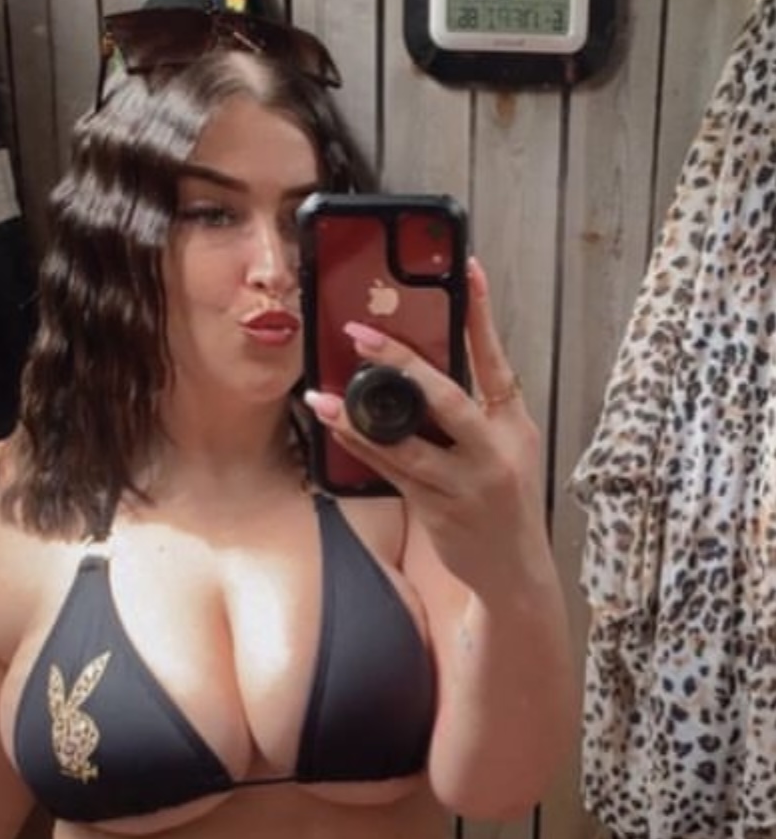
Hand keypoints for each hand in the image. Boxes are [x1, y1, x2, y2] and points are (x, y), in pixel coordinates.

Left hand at [303, 256, 545, 590]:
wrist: (515, 568)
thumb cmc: (506, 500)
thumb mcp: (508, 446)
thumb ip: (476, 410)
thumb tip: (424, 366)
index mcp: (514, 423)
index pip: (497, 360)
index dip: (481, 314)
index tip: (468, 269)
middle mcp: (493, 451)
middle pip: (447, 398)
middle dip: (402, 363)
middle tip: (361, 335)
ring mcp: (465, 483)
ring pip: (406, 442)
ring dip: (358, 416)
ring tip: (324, 394)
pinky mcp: (437, 509)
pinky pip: (390, 471)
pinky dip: (360, 446)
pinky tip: (335, 426)